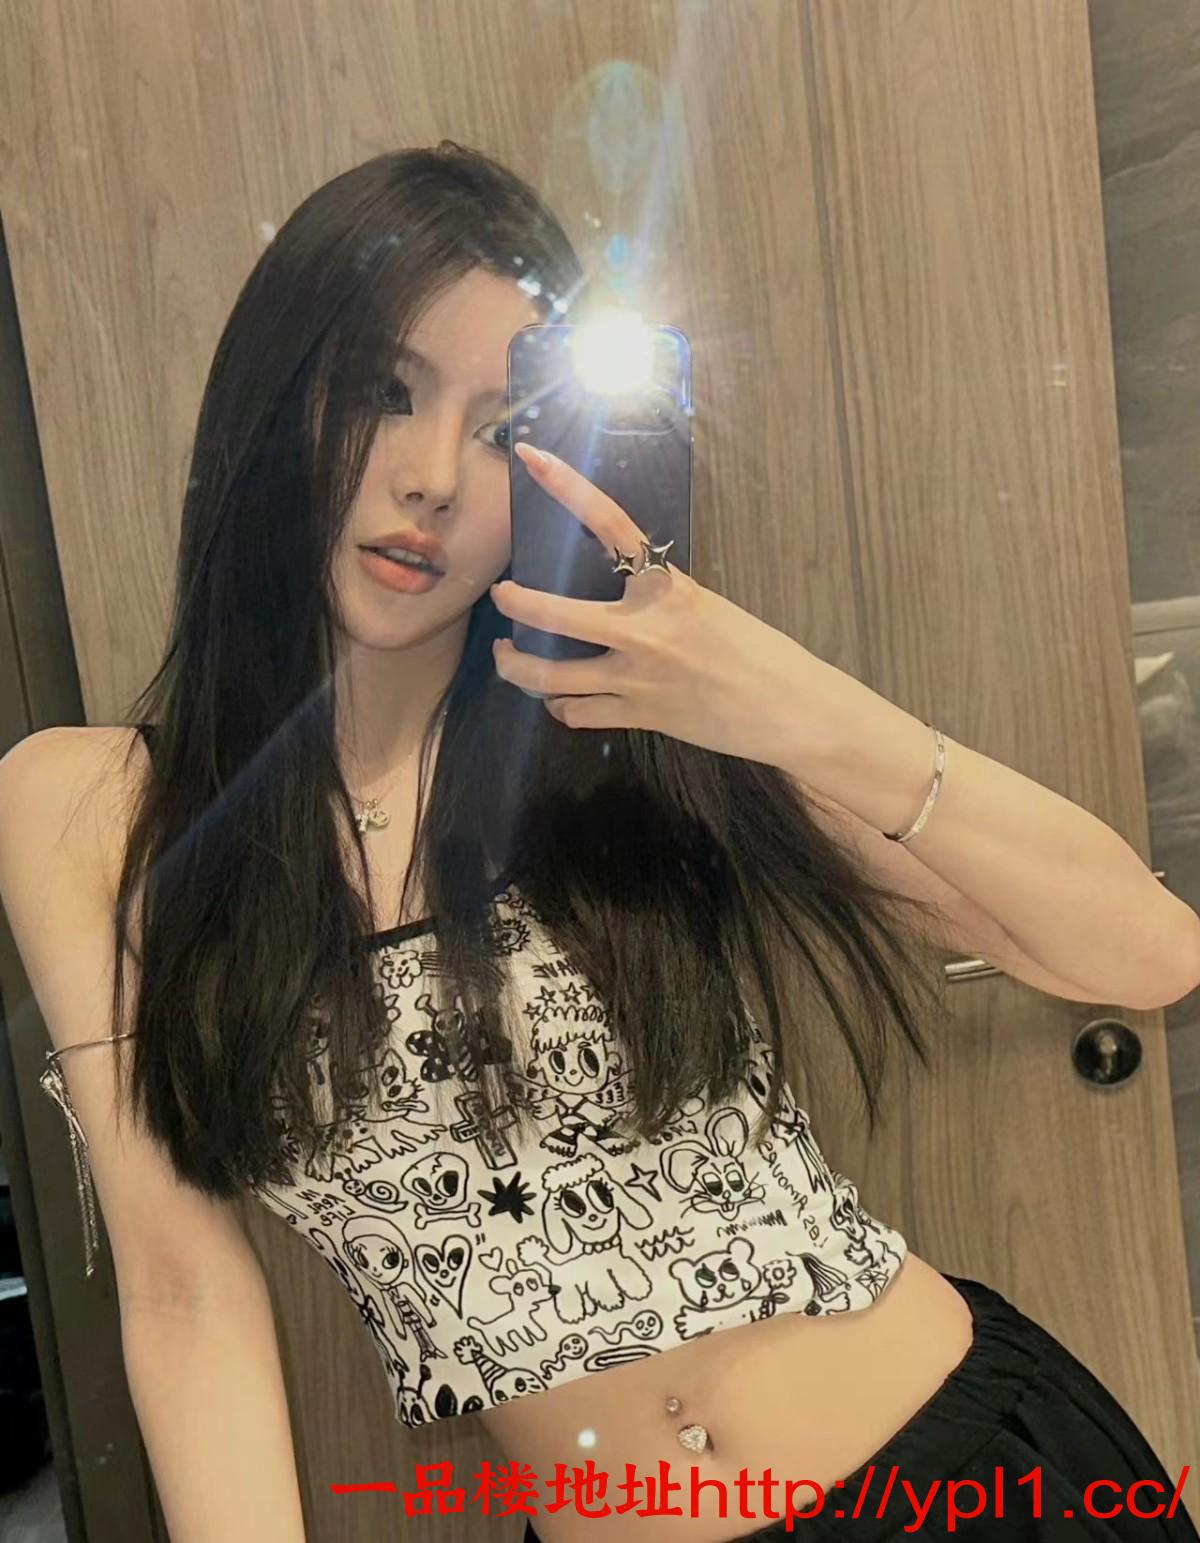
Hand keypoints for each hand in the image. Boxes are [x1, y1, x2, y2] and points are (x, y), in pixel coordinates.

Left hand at [489, 441, 816, 766]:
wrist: (788, 708)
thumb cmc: (757, 652)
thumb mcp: (705, 606)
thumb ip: (656, 600)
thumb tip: (619, 598)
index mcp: (665, 586)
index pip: (608, 523)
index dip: (566, 486)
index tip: (531, 457)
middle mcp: (643, 629)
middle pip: (551, 612)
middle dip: (513, 602)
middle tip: (501, 595)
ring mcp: (636, 678)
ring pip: (548, 675)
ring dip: (517, 666)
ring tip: (509, 657)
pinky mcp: (637, 717)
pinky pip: (575, 712)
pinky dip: (560, 706)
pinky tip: (560, 699)